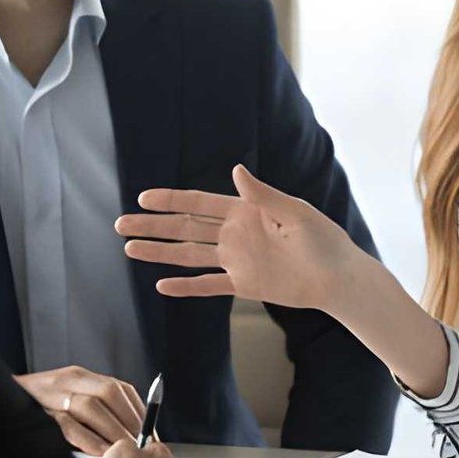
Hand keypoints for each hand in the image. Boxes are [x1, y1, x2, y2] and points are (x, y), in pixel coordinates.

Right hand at [14, 366, 145, 455]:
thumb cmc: (33, 410)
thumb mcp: (65, 402)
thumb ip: (92, 412)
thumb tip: (128, 438)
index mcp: (79, 376)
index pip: (120, 387)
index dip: (139, 411)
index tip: (150, 435)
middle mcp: (67, 379)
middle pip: (110, 392)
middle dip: (130, 420)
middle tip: (141, 446)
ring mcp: (50, 394)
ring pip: (90, 406)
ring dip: (113, 430)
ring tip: (125, 451)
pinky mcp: (36, 412)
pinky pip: (67, 424)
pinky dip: (88, 439)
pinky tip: (100, 453)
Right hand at [115, 164, 368, 309]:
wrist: (337, 278)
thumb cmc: (323, 240)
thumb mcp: (296, 212)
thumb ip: (263, 195)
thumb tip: (236, 171)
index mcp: (246, 211)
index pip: (200, 204)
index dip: (171, 200)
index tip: (143, 198)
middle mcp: (236, 233)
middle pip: (186, 227)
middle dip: (154, 225)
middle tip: (121, 224)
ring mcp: (237, 259)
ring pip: (190, 254)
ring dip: (161, 252)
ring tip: (130, 249)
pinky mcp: (243, 284)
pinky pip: (208, 285)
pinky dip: (186, 286)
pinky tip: (162, 285)